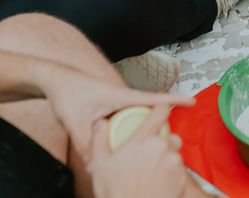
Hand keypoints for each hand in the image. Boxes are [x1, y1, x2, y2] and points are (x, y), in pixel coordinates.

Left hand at [42, 65, 193, 164]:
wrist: (56, 82)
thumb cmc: (68, 93)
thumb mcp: (77, 123)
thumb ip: (87, 146)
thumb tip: (96, 168)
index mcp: (123, 96)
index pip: (155, 99)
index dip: (175, 100)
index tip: (192, 101)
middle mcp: (124, 98)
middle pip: (150, 112)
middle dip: (162, 123)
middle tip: (168, 138)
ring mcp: (118, 103)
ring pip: (137, 119)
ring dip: (144, 129)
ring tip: (149, 145)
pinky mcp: (110, 109)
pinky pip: (126, 122)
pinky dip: (129, 132)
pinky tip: (125, 145)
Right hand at [88, 106, 199, 197]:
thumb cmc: (117, 193)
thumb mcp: (100, 165)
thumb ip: (99, 139)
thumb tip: (100, 124)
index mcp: (143, 140)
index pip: (160, 111)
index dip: (159, 109)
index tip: (158, 112)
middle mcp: (162, 147)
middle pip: (168, 134)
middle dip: (160, 141)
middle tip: (147, 155)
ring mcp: (174, 162)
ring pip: (174, 152)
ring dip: (166, 158)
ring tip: (151, 171)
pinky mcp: (182, 177)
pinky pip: (179, 169)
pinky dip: (172, 173)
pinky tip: (158, 181)